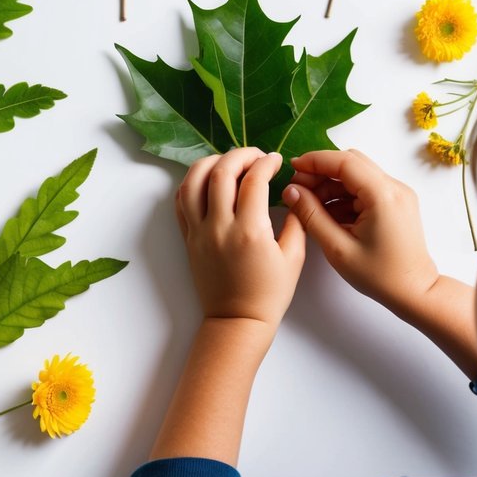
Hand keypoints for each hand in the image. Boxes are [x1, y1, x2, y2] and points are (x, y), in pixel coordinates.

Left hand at [176, 148, 305, 327]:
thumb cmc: (269, 294)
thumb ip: (296, 221)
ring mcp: (199, 232)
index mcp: (249, 231)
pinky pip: (180, 202)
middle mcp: (220, 227)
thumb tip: (292, 193)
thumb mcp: (294, 259)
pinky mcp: (188, 239)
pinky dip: (191, 183)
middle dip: (240, 155)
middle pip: (221, 172)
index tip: (276, 160)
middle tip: (256, 155)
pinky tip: (208, 180)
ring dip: (211, 162)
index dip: (266, 162)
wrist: (237, 321)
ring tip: (229, 161)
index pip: (254, 180)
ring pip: (193, 182)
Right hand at [281, 149, 438, 315]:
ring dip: (332, 185)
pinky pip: (366, 189)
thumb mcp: (338, 248)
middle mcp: (394, 187)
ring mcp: (398, 194)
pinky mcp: (396, 203)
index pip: (344, 162)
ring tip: (308, 205)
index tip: (293, 167)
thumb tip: (291, 191)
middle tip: (297, 188)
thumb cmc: (380, 276)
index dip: (315, 161)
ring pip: (358, 176)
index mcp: (383, 195)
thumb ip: (311, 215)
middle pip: (351, 164)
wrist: (415, 291)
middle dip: (322, 172)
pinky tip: (327, 214)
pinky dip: (345, 196)